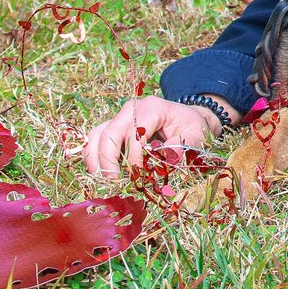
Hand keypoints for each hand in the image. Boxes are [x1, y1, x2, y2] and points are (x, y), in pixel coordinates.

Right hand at [83, 95, 236, 178]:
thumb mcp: (195, 134)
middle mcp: (132, 109)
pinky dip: (92, 155)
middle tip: (113, 180)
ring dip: (95, 157)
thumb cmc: (191, 126)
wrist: (187, 118)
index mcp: (152, 107)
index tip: (138, 174)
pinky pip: (95, 138)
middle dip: (108, 158)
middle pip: (110, 132)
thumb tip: (170, 156)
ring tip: (101, 178)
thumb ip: (184, 144)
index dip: (133, 155)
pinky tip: (97, 171)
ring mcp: (120, 117)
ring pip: (97, 134)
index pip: (134, 132)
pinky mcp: (114, 127)